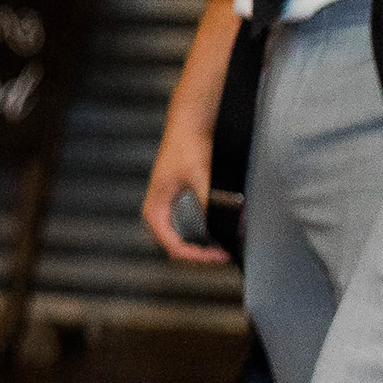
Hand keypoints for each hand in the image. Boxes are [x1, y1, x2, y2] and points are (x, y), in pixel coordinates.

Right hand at [145, 111, 226, 265]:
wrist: (190, 125)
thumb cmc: (188, 146)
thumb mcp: (201, 177)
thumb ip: (212, 202)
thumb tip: (227, 226)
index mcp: (155, 207)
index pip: (172, 244)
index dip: (196, 255)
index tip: (218, 255)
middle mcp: (157, 210)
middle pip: (174, 246)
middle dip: (198, 256)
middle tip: (224, 256)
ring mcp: (166, 207)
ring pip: (179, 239)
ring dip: (199, 248)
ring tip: (222, 249)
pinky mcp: (176, 201)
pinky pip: (184, 229)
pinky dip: (200, 237)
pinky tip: (216, 236)